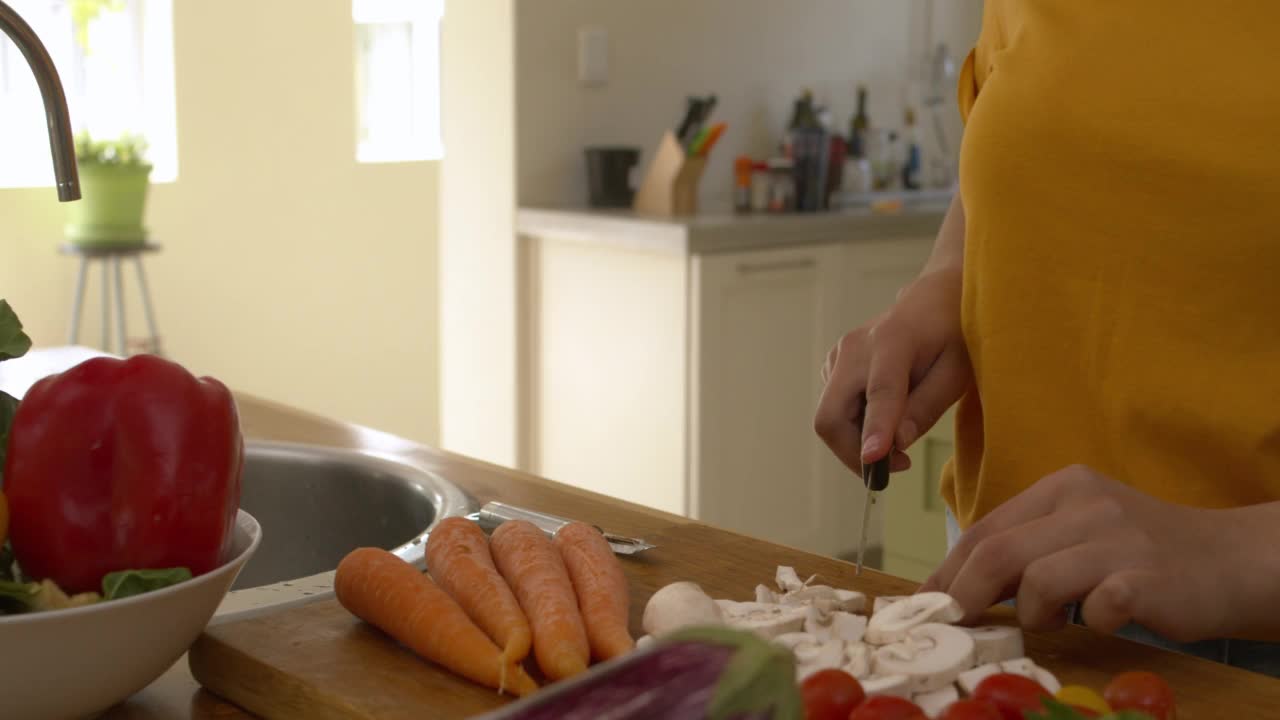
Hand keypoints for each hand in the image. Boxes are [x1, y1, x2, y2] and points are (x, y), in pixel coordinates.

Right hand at [814, 266, 969, 474]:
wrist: (933, 299)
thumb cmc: (952, 335)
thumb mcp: (956, 371)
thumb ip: (926, 407)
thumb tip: (896, 443)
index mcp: (892, 341)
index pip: (880, 393)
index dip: (875, 430)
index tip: (874, 461)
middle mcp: (855, 347)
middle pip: (832, 415)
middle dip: (854, 453)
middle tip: (893, 468)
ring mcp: (838, 355)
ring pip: (829, 418)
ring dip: (856, 443)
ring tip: (896, 444)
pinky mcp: (833, 365)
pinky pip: (834, 409)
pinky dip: (854, 428)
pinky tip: (882, 420)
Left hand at [920, 465, 1279, 642]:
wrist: (1231, 559)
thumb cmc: (1141, 551)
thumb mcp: (1079, 529)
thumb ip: (1028, 545)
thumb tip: (959, 584)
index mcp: (1063, 487)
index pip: (986, 528)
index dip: (947, 569)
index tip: (926, 601)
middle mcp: (1088, 505)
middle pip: (998, 551)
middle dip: (965, 594)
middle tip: (958, 623)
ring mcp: (1119, 540)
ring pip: (1037, 580)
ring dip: (1031, 613)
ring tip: (1054, 620)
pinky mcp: (1148, 579)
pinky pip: (1097, 606)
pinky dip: (1089, 621)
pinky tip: (1101, 620)